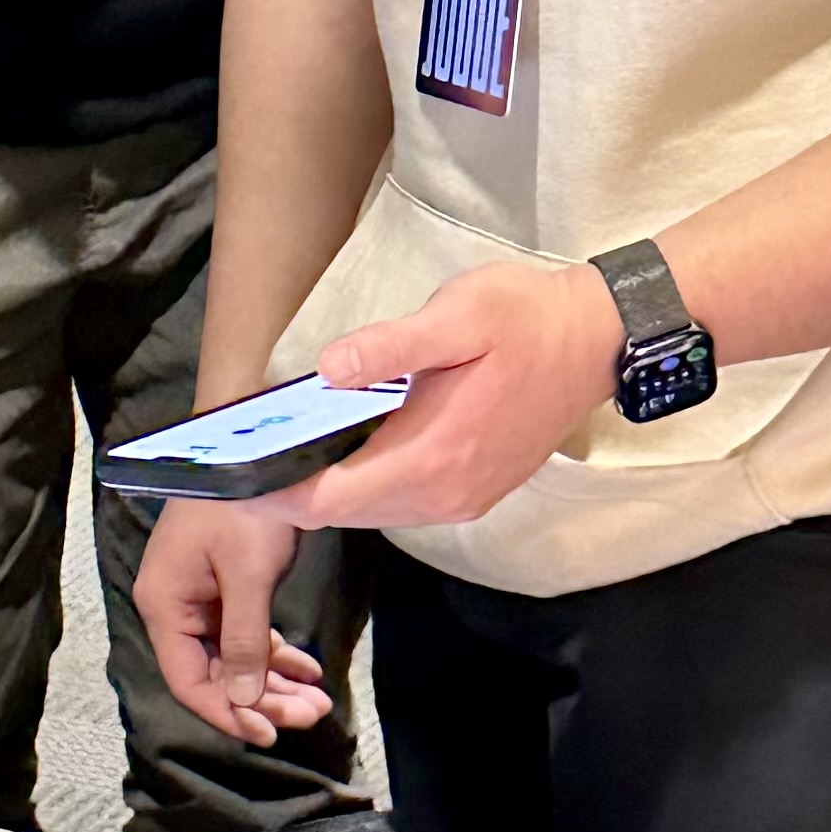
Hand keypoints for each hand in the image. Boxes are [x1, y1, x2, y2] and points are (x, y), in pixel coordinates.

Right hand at [132, 498, 334, 746]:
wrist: (252, 444)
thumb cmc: (244, 506)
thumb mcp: (247, 576)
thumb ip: (244, 642)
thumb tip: (245, 702)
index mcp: (165, 606)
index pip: (188, 681)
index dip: (228, 713)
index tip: (271, 734)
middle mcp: (175, 607)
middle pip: (215, 674)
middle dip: (262, 700)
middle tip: (312, 717)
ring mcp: (200, 596)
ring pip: (235, 658)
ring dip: (274, 682)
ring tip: (318, 702)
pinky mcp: (224, 585)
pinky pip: (247, 633)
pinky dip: (276, 653)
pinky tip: (308, 669)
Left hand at [264, 262, 622, 533]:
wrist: (598, 340)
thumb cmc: (526, 320)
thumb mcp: (457, 317)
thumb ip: (389, 348)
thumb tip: (327, 370)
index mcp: (431, 456)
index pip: (329, 500)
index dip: (275, 493)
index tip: (233, 475)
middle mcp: (444, 494)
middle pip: (343, 514)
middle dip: (293, 493)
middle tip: (247, 456)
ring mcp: (462, 500)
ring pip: (371, 512)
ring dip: (329, 490)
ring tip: (288, 450)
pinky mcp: (474, 493)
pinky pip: (401, 504)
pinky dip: (365, 486)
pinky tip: (350, 448)